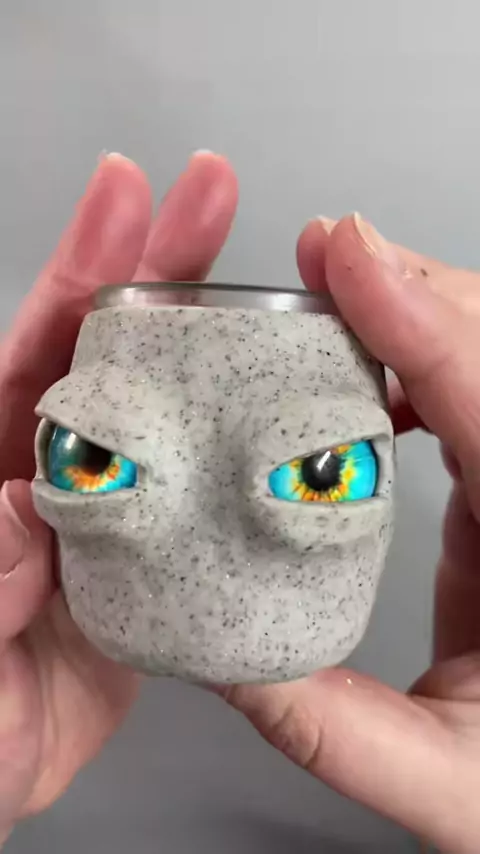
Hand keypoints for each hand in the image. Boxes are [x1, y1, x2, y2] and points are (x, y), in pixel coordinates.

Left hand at [0, 151, 237, 840]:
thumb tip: (16, 508)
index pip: (35, 347)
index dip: (83, 268)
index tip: (123, 194)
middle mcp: (57, 469)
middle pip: (115, 353)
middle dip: (161, 267)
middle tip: (210, 195)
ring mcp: (116, 506)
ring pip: (174, 412)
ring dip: (215, 347)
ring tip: (273, 286)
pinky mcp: (160, 555)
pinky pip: (207, 491)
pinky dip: (245, 449)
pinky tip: (284, 413)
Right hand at [225, 214, 479, 853]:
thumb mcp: (441, 784)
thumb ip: (327, 725)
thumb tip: (218, 655)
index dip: (422, 327)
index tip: (349, 256)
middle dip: (416, 288)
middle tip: (326, 256)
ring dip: (414, 310)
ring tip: (335, 290)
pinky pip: (464, 392)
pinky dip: (413, 357)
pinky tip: (364, 368)